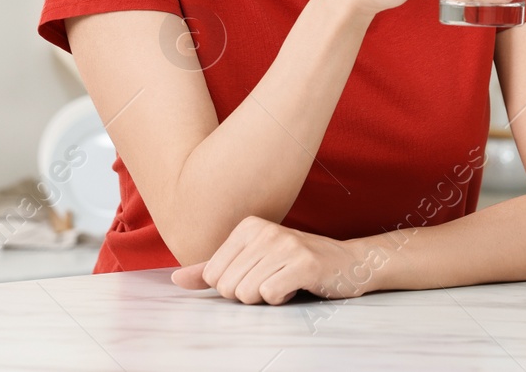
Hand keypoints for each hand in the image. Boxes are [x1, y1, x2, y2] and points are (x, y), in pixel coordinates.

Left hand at [169, 216, 379, 304]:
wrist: (349, 262)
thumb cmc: (297, 263)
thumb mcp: (252, 261)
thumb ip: (212, 269)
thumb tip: (176, 280)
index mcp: (248, 227)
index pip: (212, 275)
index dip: (233, 286)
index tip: (258, 275)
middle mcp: (265, 231)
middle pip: (227, 287)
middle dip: (249, 294)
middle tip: (274, 280)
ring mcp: (286, 245)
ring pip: (246, 294)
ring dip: (266, 297)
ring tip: (286, 281)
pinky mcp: (304, 263)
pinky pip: (270, 295)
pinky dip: (282, 299)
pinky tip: (297, 286)